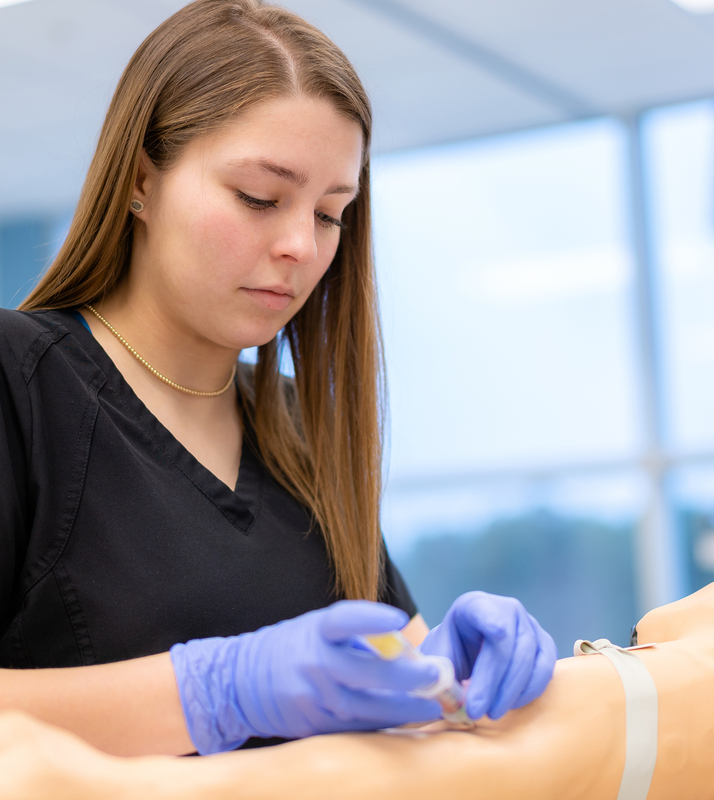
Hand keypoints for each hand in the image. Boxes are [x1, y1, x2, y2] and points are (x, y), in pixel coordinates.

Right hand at [170, 601, 441, 753]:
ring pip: (365, 707)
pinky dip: (382, 725)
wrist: (240, 682)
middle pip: (366, 672)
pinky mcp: (312, 724)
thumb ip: (355, 636)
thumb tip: (404, 649)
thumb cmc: (292, 647)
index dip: (372, 618)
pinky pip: (354, 727)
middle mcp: (313, 662)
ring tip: (432, 707)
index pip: (344, 620)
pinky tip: (405, 721)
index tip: (400, 619)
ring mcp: (312, 697)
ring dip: (403, 709)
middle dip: (406, 677)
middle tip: (435, 676)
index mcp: (316, 630)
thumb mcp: (317, 629)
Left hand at [419, 591, 556, 720]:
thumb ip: (440, 671)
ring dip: (511, 692)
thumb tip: (443, 693)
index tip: (496, 635)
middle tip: (476, 711)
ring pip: (529, 659)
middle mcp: (507, 609)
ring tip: (492, 713)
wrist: (469, 648)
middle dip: (492, 683)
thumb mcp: (439, 655)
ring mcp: (530, 625)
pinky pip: (545, 670)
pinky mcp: (545, 644)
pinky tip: (510, 704)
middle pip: (507, 645)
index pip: (487, 613)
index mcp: (475, 605)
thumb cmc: (453, 650)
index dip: (492, 624)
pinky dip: (528, 691)